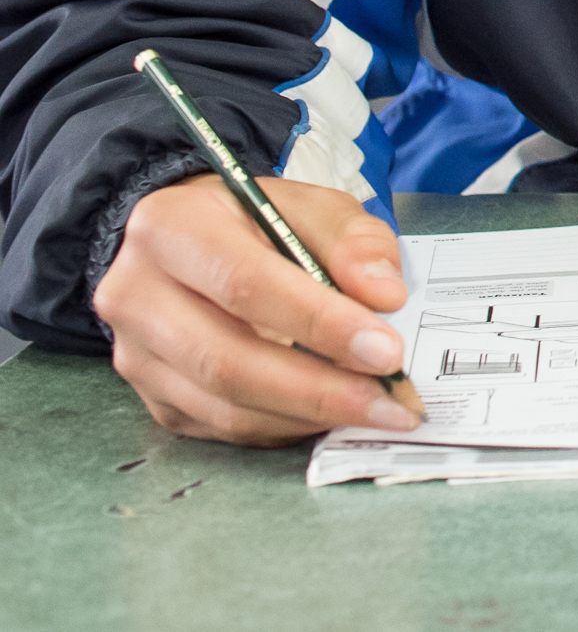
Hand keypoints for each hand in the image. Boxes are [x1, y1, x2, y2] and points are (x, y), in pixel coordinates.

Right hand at [94, 173, 419, 445]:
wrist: (190, 241)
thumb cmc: (254, 221)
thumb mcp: (308, 205)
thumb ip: (352, 241)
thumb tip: (384, 295)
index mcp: (171, 228)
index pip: (246, 284)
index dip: (319, 323)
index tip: (383, 350)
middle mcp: (135, 294)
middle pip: (227, 360)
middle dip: (318, 389)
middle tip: (388, 399)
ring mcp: (134, 352)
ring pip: (222, 405)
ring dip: (306, 416)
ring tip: (374, 412)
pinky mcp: (150, 394)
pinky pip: (219, 425)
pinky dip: (282, 426)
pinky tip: (328, 415)